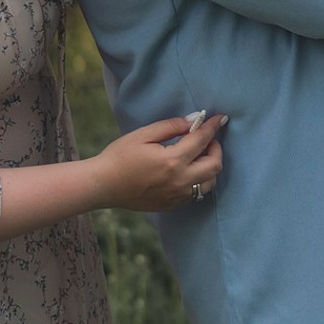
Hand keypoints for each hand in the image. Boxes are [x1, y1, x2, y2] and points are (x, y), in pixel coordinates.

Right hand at [93, 110, 225, 212]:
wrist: (103, 185)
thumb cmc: (120, 156)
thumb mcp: (144, 135)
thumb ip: (172, 126)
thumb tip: (193, 120)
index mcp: (172, 161)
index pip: (202, 140)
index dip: (212, 127)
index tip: (220, 118)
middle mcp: (179, 181)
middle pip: (214, 166)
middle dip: (216, 148)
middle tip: (207, 139)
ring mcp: (177, 196)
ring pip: (209, 183)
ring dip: (210, 167)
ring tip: (198, 155)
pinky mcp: (172, 205)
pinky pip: (196, 193)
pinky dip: (199, 180)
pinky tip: (188, 170)